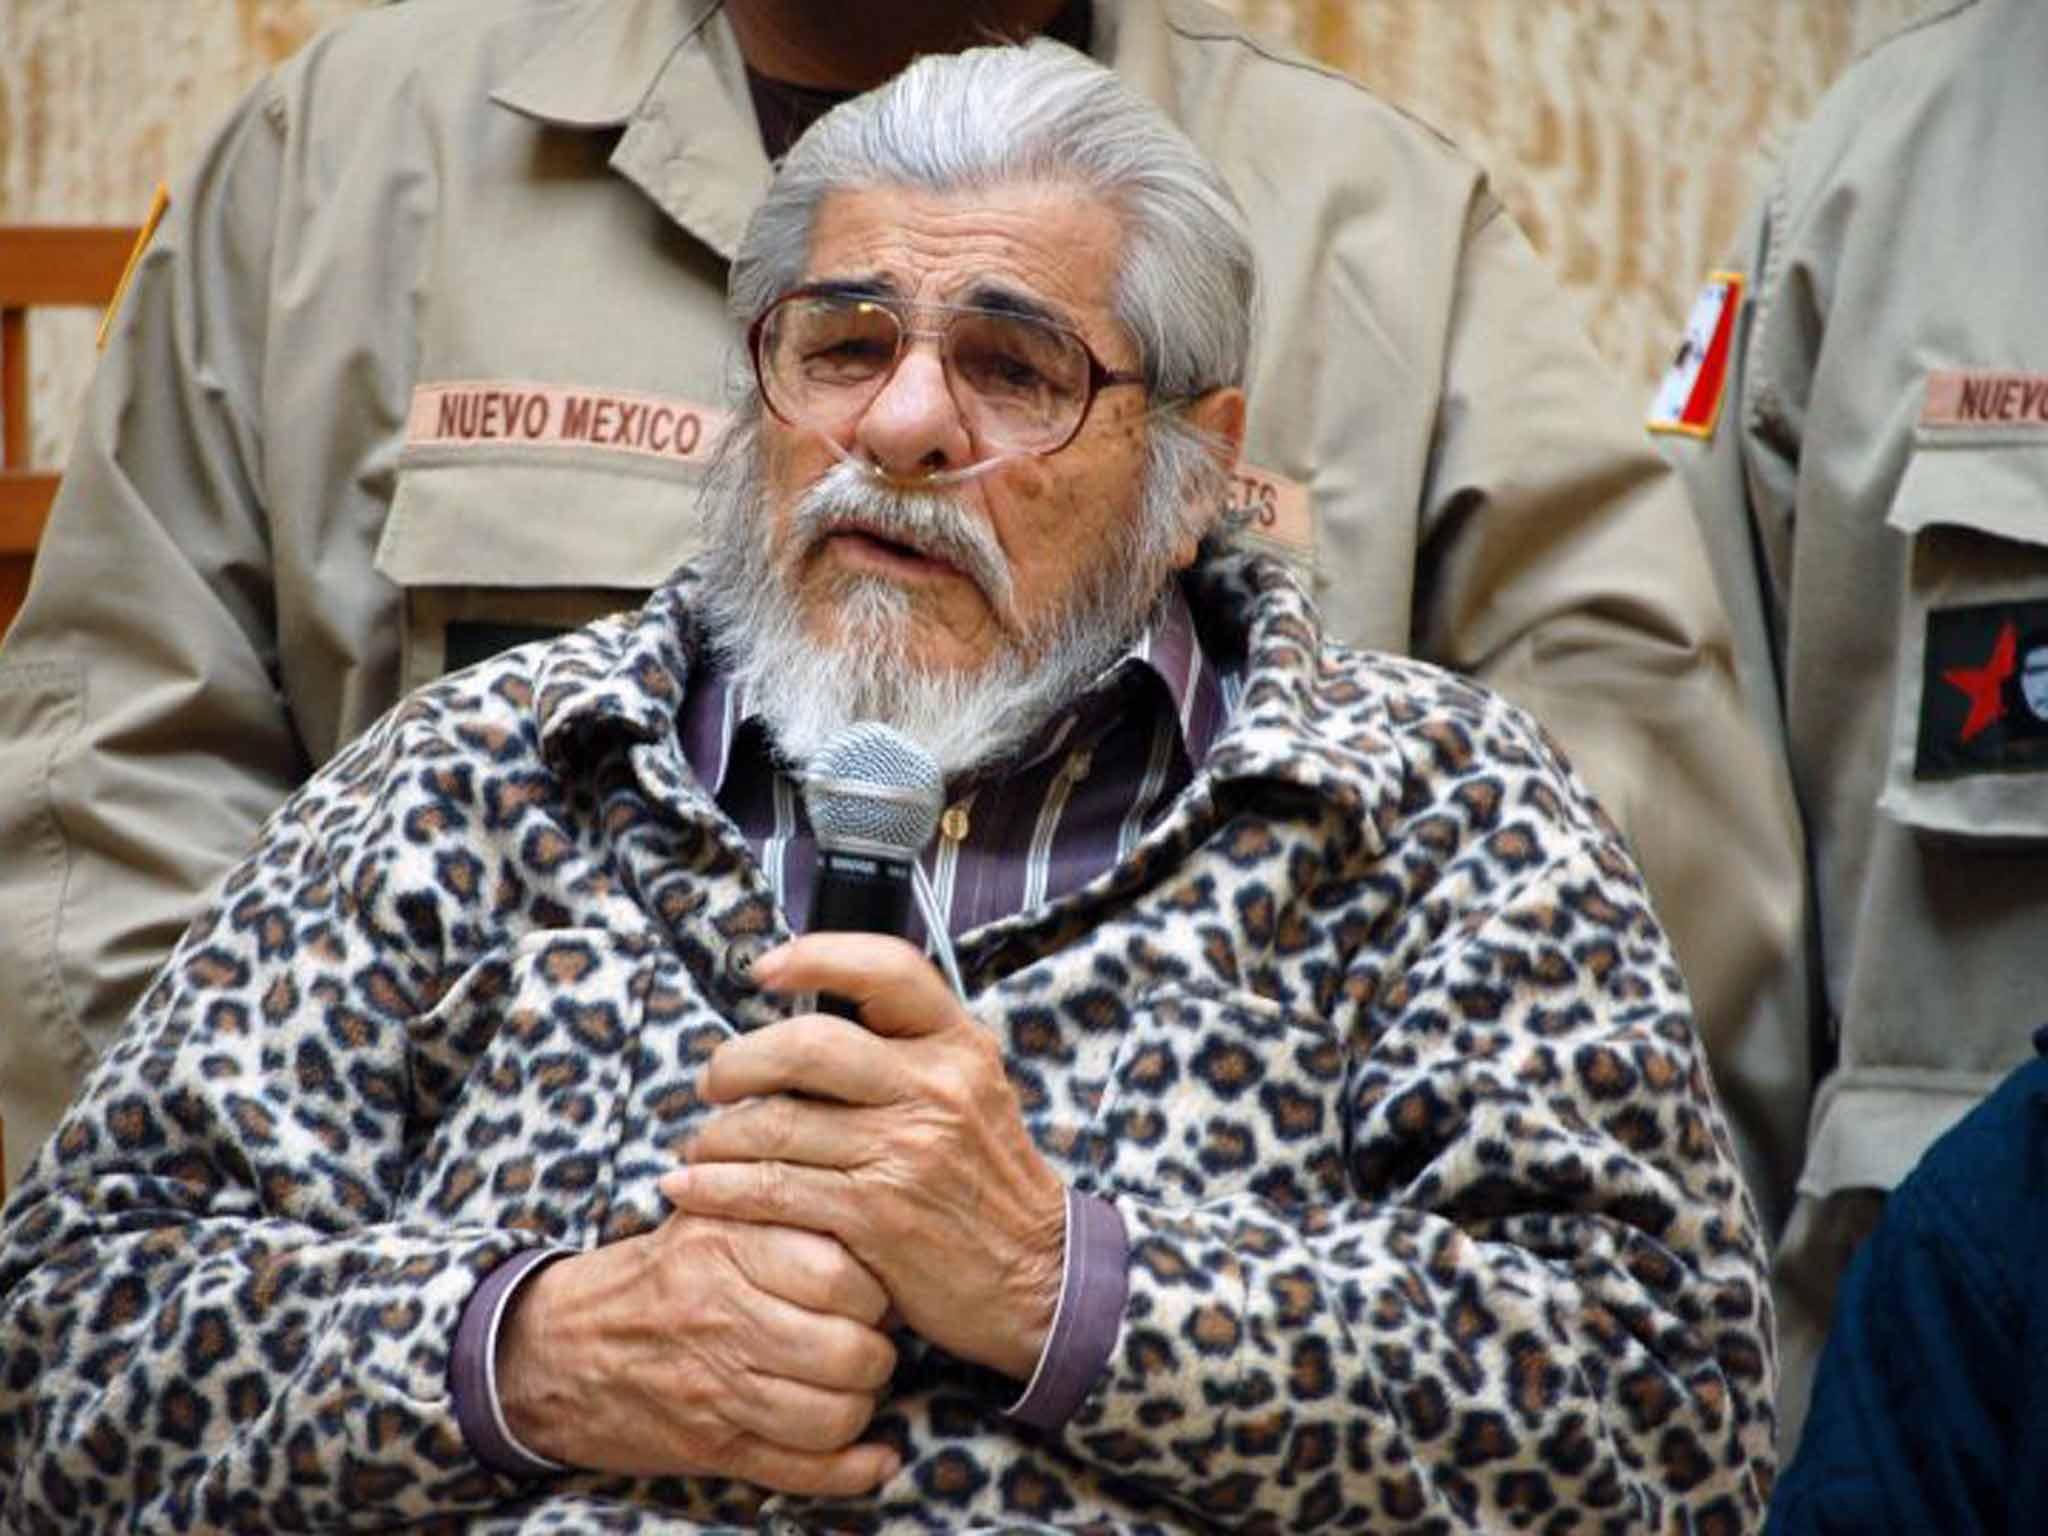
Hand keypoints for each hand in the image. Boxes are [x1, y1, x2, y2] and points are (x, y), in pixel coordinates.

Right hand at [495, 1207, 898, 1493]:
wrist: (554, 1348)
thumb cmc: (658, 1274)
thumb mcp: (710, 1214)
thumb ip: (784, 1207)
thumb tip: (873, 1219)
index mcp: (725, 1243)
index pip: (842, 1275)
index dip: (876, 1289)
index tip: (872, 1291)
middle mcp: (720, 1316)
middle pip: (848, 1351)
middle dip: (876, 1353)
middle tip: (867, 1341)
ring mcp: (714, 1389)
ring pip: (835, 1416)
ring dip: (861, 1406)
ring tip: (851, 1385)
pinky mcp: (710, 1447)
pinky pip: (803, 1471)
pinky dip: (852, 1471)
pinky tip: (873, 1457)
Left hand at [665, 933, 1067, 1380]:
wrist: (1036, 1274)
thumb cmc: (984, 1178)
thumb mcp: (971, 1091)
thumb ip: (908, 1050)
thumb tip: (811, 1014)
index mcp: (959, 1046)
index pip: (887, 969)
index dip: (817, 957)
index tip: (766, 970)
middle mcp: (935, 1089)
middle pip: (809, 1045)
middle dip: (739, 1060)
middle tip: (715, 1081)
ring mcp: (906, 1152)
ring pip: (777, 1123)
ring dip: (718, 1135)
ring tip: (701, 1145)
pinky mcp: (876, 1216)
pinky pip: (772, 1189)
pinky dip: (716, 1187)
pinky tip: (689, 1188)